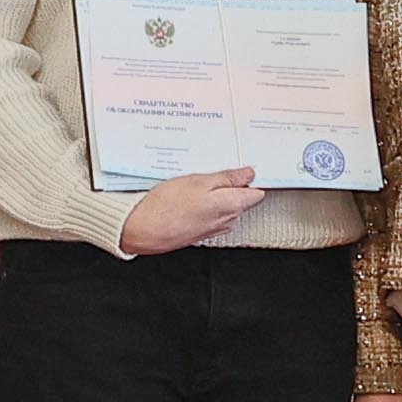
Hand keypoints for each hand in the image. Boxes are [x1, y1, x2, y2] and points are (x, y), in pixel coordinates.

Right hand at [121, 168, 265, 256]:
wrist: (144, 230)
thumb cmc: (168, 207)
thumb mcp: (199, 181)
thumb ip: (227, 178)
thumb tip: (247, 174)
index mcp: (232, 206)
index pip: (257, 193)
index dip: (249, 179)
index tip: (241, 169)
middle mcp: (227, 220)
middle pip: (241, 199)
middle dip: (230, 185)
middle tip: (210, 173)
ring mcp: (214, 228)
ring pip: (224, 206)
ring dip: (215, 195)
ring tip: (194, 186)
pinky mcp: (201, 232)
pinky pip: (211, 214)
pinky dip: (204, 205)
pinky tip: (187, 198)